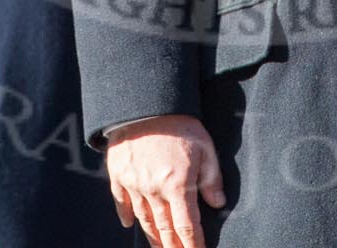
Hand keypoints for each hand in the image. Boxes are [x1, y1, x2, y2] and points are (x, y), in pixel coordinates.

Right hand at [104, 114, 224, 247]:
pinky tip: (129, 224)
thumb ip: (212, 178)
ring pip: (144, 219)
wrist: (145, 103)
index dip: (193, 245)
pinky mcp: (118, 174)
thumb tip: (217, 203)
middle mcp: (154, 191)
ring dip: (152, 237)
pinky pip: (121, 201)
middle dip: (172, 247)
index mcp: (178, 186)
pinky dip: (125, 215)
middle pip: (164, 229)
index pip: (187, 226)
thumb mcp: (205, 147)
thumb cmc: (180, 124)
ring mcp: (134, 184)